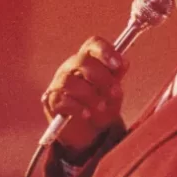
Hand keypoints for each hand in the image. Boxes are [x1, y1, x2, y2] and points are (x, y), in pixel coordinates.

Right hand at [42, 36, 128, 155]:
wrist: (88, 132)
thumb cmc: (101, 104)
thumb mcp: (113, 91)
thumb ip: (117, 76)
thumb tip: (124, 62)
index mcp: (88, 59)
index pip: (93, 44)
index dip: (105, 51)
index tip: (117, 64)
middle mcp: (71, 67)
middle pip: (82, 61)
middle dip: (101, 77)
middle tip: (114, 92)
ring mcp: (59, 83)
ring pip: (70, 81)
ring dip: (90, 95)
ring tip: (101, 107)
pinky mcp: (52, 101)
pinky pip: (62, 100)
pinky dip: (77, 108)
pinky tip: (87, 114)